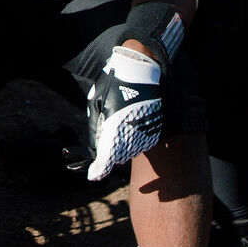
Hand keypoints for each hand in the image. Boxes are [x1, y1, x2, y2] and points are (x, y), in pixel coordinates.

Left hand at [86, 46, 162, 180]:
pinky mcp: (154, 130)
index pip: (105, 159)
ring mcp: (145, 133)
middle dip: (110, 152)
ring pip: (131, 151)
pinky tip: (131, 122)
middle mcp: (131, 135)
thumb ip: (95, 129)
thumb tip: (94, 149)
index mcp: (113, 129)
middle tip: (107, 135)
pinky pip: (143, 143)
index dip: (99, 170)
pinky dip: (135, 139)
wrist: (141, 70)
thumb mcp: (96, 104)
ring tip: (120, 123)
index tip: (93, 176)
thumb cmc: (114, 86)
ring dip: (123, 146)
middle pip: (118, 156)